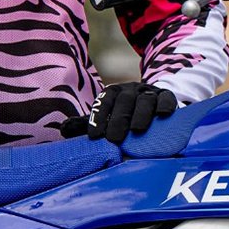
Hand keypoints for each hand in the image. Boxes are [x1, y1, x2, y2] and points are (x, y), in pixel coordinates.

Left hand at [61, 82, 177, 143]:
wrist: (151, 104)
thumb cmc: (123, 116)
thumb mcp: (105, 118)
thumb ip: (86, 124)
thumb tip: (62, 130)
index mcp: (113, 92)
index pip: (104, 100)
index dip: (98, 116)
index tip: (94, 135)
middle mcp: (130, 90)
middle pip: (124, 100)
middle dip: (118, 119)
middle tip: (114, 139)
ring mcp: (149, 92)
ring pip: (145, 99)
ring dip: (141, 114)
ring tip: (137, 130)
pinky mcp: (166, 96)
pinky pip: (166, 98)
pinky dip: (164, 105)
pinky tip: (162, 115)